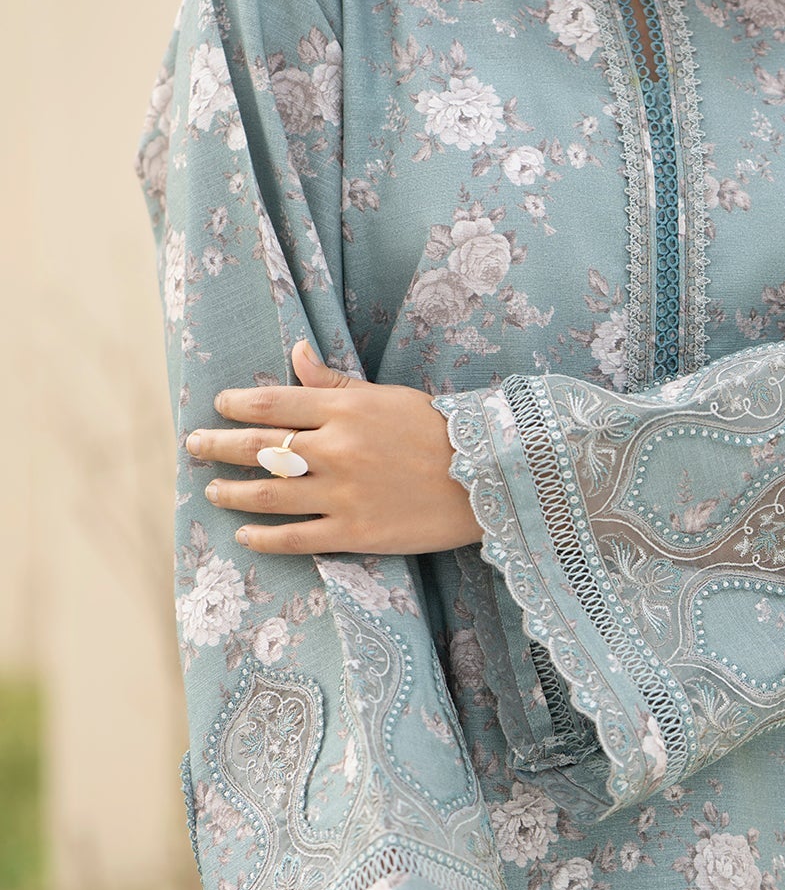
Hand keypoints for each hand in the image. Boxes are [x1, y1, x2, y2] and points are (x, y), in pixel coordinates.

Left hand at [183, 339, 483, 556]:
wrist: (485, 477)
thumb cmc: (436, 431)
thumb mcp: (386, 396)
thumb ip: (334, 383)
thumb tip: (295, 353)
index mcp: (344, 410)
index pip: (271, 403)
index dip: (236, 405)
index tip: (219, 407)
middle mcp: (336, 449)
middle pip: (259, 447)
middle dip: (218, 445)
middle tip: (194, 446)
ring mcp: (343, 493)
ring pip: (269, 493)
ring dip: (232, 492)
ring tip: (213, 490)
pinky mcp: (355, 531)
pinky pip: (296, 536)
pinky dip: (264, 537)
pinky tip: (245, 534)